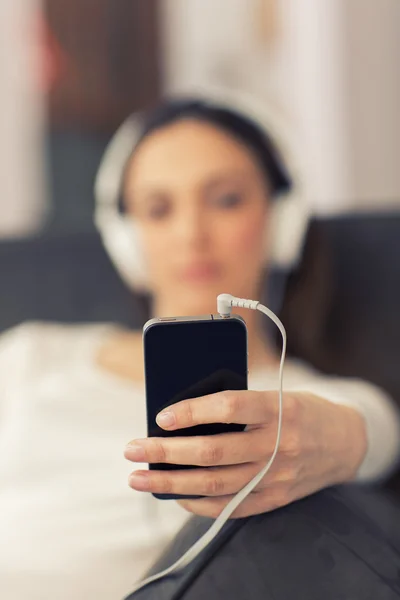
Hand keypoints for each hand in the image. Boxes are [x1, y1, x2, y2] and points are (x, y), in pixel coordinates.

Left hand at [125, 390, 366, 517]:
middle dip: (166, 452)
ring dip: (171, 483)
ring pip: (215, 484)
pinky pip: (229, 506)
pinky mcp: (273, 499)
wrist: (342, 443)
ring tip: (139, 478)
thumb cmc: (299, 411)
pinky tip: (173, 495)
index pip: (230, 407)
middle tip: (132, 448)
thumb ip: (237, 404)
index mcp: (279, 408)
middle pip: (213, 452)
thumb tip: (182, 413)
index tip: (161, 416)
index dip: (193, 411)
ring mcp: (276, 477)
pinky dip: (197, 503)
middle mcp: (278, 445)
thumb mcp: (276, 395)